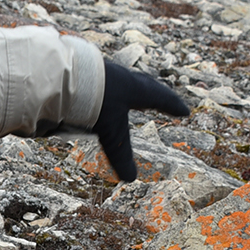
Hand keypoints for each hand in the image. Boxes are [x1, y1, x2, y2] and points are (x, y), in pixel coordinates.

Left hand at [93, 59, 189, 180]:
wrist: (65, 76)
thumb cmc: (94, 100)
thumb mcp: (111, 133)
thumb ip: (120, 154)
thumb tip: (131, 179)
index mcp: (134, 88)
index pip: (160, 98)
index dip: (172, 106)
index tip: (185, 112)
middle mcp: (121, 77)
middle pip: (144, 85)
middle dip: (155, 94)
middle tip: (163, 99)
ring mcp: (102, 71)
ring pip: (122, 81)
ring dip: (129, 90)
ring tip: (130, 97)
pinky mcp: (85, 70)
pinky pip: (102, 80)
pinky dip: (107, 89)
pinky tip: (100, 93)